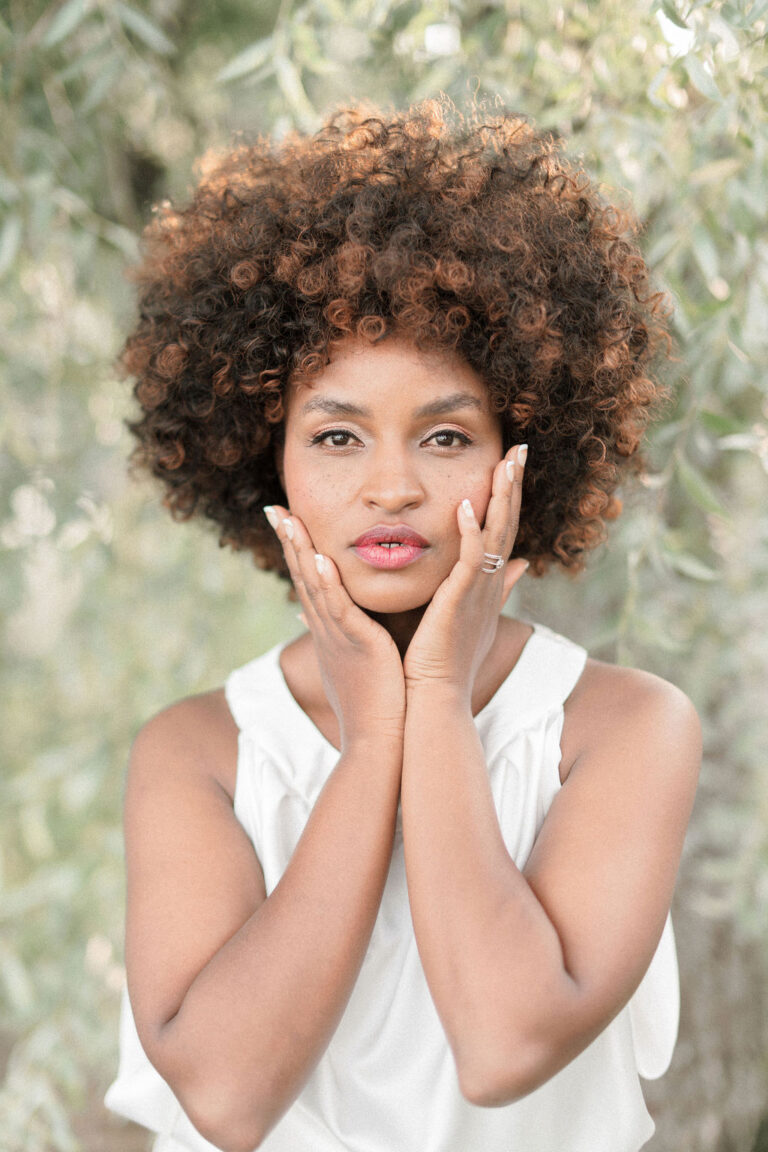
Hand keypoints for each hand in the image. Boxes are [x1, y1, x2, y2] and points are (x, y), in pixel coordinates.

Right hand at [265, 505, 406, 752]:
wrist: (378, 740)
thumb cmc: (374, 705)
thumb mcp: (357, 665)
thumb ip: (352, 641)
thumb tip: (349, 631)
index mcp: (328, 630)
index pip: (308, 581)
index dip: (296, 550)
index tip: (287, 519)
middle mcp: (326, 629)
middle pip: (301, 575)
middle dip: (288, 539)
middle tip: (274, 507)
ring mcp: (337, 635)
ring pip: (313, 585)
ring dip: (299, 550)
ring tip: (288, 518)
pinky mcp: (357, 644)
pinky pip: (338, 608)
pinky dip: (326, 583)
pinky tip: (319, 558)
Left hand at [402, 444, 529, 698]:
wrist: (435, 696)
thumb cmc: (448, 661)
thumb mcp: (475, 616)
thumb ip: (495, 588)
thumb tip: (518, 567)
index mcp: (487, 583)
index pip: (503, 528)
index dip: (510, 496)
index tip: (512, 463)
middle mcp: (489, 583)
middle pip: (507, 522)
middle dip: (513, 484)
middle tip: (520, 448)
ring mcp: (478, 591)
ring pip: (495, 534)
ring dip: (501, 497)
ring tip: (505, 462)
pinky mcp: (461, 601)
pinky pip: (470, 559)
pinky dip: (471, 532)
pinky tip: (467, 505)